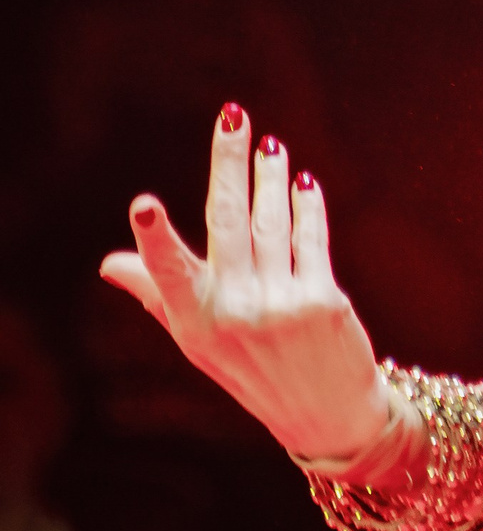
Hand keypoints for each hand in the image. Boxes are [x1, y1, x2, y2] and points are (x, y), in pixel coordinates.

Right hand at [100, 106, 389, 464]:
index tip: (143, 206)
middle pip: (229, 222)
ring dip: (271, 176)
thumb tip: (109, 262)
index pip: (170, 273)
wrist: (325, 414)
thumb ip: (159, 294)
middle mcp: (235, 313)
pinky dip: (307, 206)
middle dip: (229, 162)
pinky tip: (304, 183)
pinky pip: (310, 239)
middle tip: (232, 115)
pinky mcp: (323, 301)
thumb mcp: (199, 340)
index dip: (156, 239)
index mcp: (196, 322)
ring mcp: (281, 307)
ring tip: (270, 144)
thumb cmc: (252, 369)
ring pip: (272, 222)